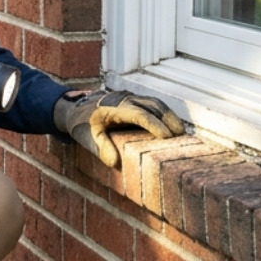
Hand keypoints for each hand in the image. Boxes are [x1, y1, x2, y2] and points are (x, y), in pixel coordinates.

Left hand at [53, 89, 185, 167]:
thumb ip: (101, 148)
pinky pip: (154, 104)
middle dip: (169, 120)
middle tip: (182, 138)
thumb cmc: (85, 124)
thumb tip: (115, 162)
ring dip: (171, 116)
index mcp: (115, 107)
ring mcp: (132, 97)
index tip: (167, 137)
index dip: (154, 125)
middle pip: (153, 105)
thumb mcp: (89, 137)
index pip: (140, 114)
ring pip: (156, 103)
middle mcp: (126, 99)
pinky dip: (166, 114)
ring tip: (183, 134)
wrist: (78, 106)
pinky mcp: (136, 100)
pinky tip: (174, 127)